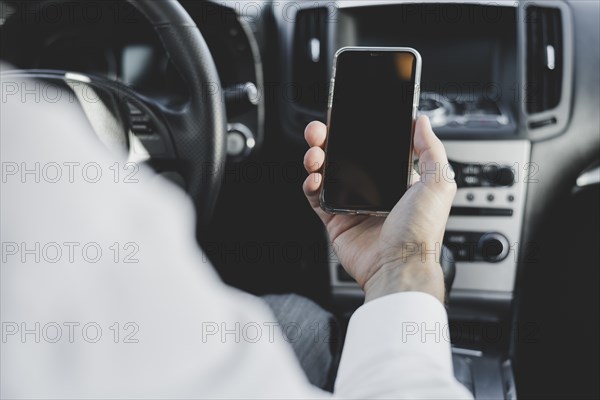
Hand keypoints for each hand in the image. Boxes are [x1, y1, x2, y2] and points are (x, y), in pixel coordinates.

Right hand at [303, 116, 456, 302]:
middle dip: (329, 140)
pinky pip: (317, 198)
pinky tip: (314, 179)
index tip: (346, 119)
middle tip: (319, 131)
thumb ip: (431, 150)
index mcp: (398, 180)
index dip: (358, 133)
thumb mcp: (438, 184)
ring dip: (316, 158)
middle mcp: (374, 191)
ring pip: (327, 174)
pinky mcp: (336, 221)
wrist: (398, 267)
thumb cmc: (421, 232)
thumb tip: (422, 122)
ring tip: (315, 153)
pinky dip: (311, 185)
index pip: (373, 148)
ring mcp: (353, 206)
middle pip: (344, 157)